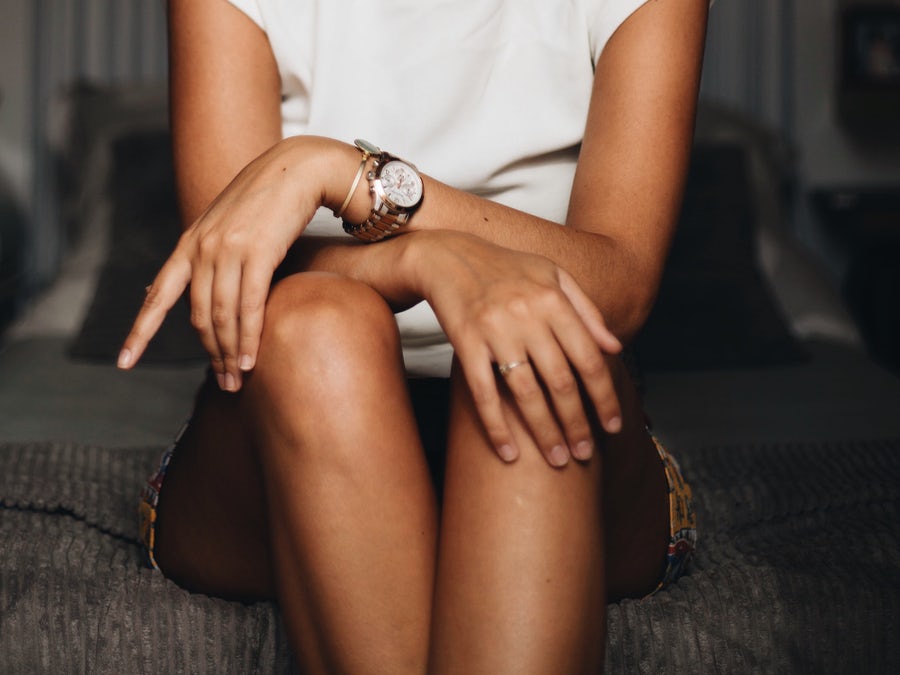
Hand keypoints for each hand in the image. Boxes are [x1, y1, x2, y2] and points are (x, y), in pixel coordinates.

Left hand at [117, 137, 336, 389]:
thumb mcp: (230, 227)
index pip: (158, 294)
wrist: (298, 169)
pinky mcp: (258, 252)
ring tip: (238, 379)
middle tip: (223, 383)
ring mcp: (228, 249)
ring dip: (229, 353)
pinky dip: (248, 337)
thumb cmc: (269, 201)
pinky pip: (249, 306)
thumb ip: (216, 257)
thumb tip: (214, 294)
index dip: (140, 331)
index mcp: (190, 243)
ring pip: (222, 316)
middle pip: (199, 316)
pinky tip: (251, 359)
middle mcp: (202, 247)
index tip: (125, 363)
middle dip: (210, 354)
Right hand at [413, 231, 622, 466]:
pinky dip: (497, 426)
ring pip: (526, 393)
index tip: (613, 425)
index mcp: (553, 300)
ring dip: (544, 432)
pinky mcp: (465, 344)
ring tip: (557, 459)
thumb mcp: (552, 275)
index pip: (588, 359)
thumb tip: (615, 348)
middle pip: (560, 382)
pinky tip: (509, 452)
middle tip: (585, 453)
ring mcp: (495, 331)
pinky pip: (484, 393)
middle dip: (577, 423)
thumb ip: (586, 310)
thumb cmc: (505, 268)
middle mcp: (527, 316)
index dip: (604, 397)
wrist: (447, 257)